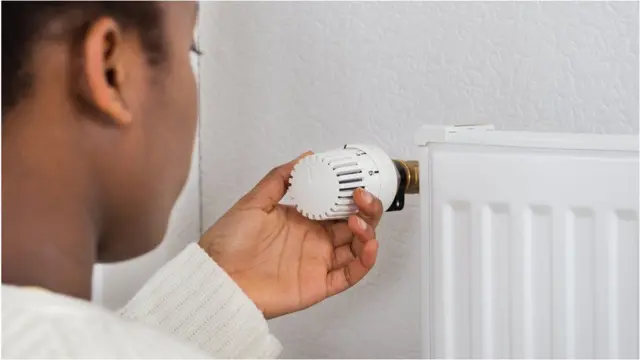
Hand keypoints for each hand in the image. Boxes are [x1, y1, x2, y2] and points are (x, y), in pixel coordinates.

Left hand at [198, 152, 382, 318]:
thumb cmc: (227, 244)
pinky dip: (365, 261)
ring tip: (360, 221)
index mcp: (302, 220)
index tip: (356, 183)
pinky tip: (368, 245)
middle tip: (363, 198)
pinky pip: (350, 275)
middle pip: (354, 225)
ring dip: (367, 232)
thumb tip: (305, 158)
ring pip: (357, 248)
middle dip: (367, 210)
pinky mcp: (318, 285)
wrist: (215, 277)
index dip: (351, 195)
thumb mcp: (253, 201)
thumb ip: (280, 178)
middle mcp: (314, 241)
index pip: (337, 206)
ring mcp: (318, 262)